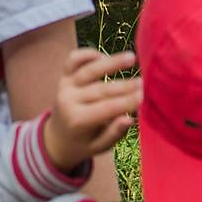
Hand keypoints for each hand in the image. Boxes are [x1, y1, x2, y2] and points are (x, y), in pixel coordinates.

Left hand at [41, 48, 140, 174]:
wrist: (57, 138)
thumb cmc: (83, 143)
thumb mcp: (99, 147)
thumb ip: (113, 133)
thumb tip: (129, 118)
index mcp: (78, 121)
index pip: (106, 109)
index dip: (126, 102)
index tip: (144, 96)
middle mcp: (68, 101)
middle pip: (100, 89)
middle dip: (124, 85)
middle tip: (144, 81)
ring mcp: (64, 86)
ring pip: (88, 70)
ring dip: (110, 62)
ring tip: (131, 57)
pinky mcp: (63, 76)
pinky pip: (73, 60)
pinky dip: (88, 54)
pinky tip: (105, 55)